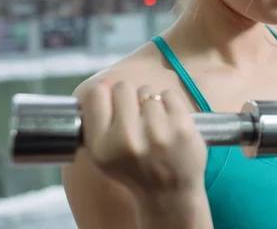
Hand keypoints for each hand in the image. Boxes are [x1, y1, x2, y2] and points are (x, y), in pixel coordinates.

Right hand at [78, 80, 207, 201]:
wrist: (169, 193)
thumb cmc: (134, 170)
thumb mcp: (103, 155)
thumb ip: (97, 120)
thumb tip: (103, 82)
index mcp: (102, 146)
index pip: (95, 95)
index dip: (104, 95)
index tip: (112, 104)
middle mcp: (127, 138)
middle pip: (123, 87)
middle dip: (129, 98)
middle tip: (136, 116)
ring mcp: (157, 132)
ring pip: (148, 90)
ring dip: (151, 102)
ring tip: (154, 124)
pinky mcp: (182, 126)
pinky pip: (169, 94)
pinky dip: (169, 104)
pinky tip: (168, 123)